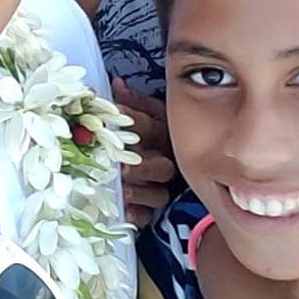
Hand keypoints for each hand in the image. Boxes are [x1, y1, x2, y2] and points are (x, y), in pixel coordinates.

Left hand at [111, 80, 176, 223]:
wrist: (185, 161)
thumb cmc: (154, 136)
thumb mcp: (149, 114)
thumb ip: (135, 102)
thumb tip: (116, 83)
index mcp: (164, 135)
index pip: (150, 125)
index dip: (131, 117)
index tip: (112, 112)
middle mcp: (167, 161)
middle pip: (160, 165)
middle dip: (141, 166)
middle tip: (121, 167)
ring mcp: (163, 186)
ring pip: (158, 192)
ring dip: (140, 191)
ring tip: (123, 191)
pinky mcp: (156, 208)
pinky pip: (150, 215)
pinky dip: (138, 214)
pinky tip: (126, 213)